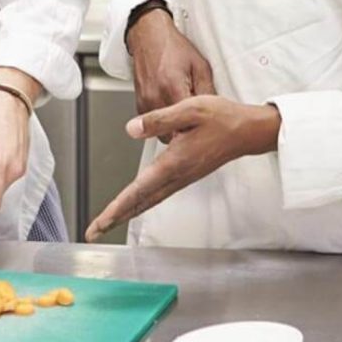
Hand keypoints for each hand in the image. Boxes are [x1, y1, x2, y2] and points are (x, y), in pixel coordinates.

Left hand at [84, 95, 280, 241]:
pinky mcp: (187, 174)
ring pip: (149, 200)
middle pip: (140, 203)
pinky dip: (142, 202)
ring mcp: (183, 178)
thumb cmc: (222, 118)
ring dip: (127, 211)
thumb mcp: (189, 109)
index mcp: (173, 162)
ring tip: (108, 220)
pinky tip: (136, 201)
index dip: (116, 209)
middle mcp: (177, 175)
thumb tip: (130, 129)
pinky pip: (159, 194)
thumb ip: (158, 119)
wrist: (248, 130)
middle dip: (115, 218)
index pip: (137, 191)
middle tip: (94, 232)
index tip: (99, 224)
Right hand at [127, 9, 215, 139]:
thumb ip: (208, 91)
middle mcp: (156, 96)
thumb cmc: (173, 48)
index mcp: (173, 86)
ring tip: (185, 118)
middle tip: (197, 126)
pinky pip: (153, 124)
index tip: (206, 130)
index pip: (187, 123)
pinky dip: (164, 123)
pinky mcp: (139, 104)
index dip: (198, 130)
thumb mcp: (199, 65)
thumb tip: (215, 110)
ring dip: (174, 130)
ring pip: (162, 132)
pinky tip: (173, 111)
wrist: (150, 37)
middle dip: (186, 133)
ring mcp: (145, 101)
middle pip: (174, 133)